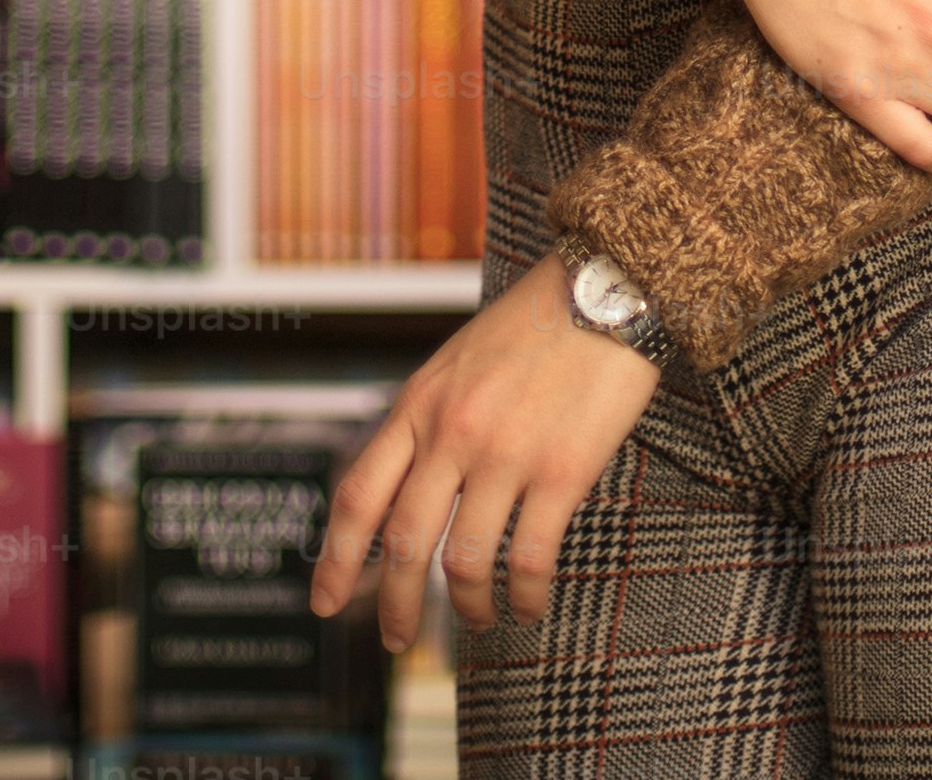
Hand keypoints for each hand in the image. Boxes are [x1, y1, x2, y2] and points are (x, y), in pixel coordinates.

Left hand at [307, 248, 661, 651]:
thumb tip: (404, 491)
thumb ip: (428, 421)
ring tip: (480, 620)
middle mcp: (452, 433)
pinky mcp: (561, 471)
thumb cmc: (534, 327)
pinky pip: (528, 558)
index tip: (325, 605)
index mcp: (419, 404)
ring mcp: (505, 454)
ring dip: (467, 607)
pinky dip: (522, 596)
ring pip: (464, 561)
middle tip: (398, 642)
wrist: (606, 289)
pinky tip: (527, 606)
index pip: (361, 495)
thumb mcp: (457, 363)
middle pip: (405, 542)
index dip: (336, 560)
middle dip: (395, 605)